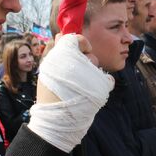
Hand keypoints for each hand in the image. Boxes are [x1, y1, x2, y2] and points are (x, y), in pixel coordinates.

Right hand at [29, 34, 113, 152]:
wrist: (56, 119)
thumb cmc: (49, 93)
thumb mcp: (48, 68)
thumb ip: (56, 50)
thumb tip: (61, 36)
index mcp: (65, 53)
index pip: (77, 38)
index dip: (79, 42)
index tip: (79, 49)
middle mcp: (80, 61)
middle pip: (89, 54)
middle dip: (85, 61)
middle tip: (76, 73)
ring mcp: (92, 73)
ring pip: (97, 66)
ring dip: (92, 72)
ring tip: (81, 84)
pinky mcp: (102, 86)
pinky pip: (107, 79)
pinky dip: (102, 82)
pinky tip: (91, 90)